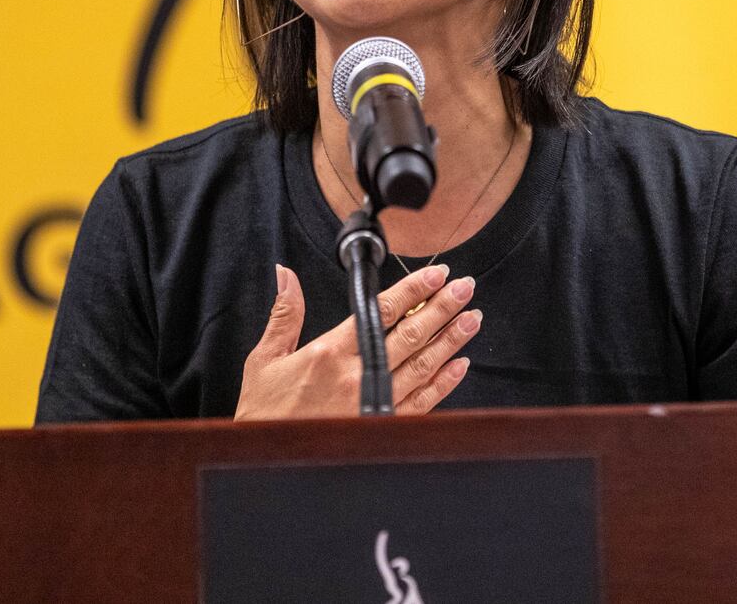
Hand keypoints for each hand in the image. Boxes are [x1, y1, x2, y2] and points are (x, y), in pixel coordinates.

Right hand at [234, 262, 480, 419]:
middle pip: (410, 336)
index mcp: (330, 354)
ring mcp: (374, 405)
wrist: (265, 461)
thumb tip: (286, 275)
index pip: (381, 312)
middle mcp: (357, 378)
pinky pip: (421, 403)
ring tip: (472, 319)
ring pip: (422, 367)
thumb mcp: (266, 359)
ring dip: (450, 341)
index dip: (413, 290)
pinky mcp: (382, 428)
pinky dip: (443, 384)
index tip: (436, 275)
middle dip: (442, 309)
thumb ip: (285, 315)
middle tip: (466, 288)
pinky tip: (460, 365)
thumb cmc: (264, 412)